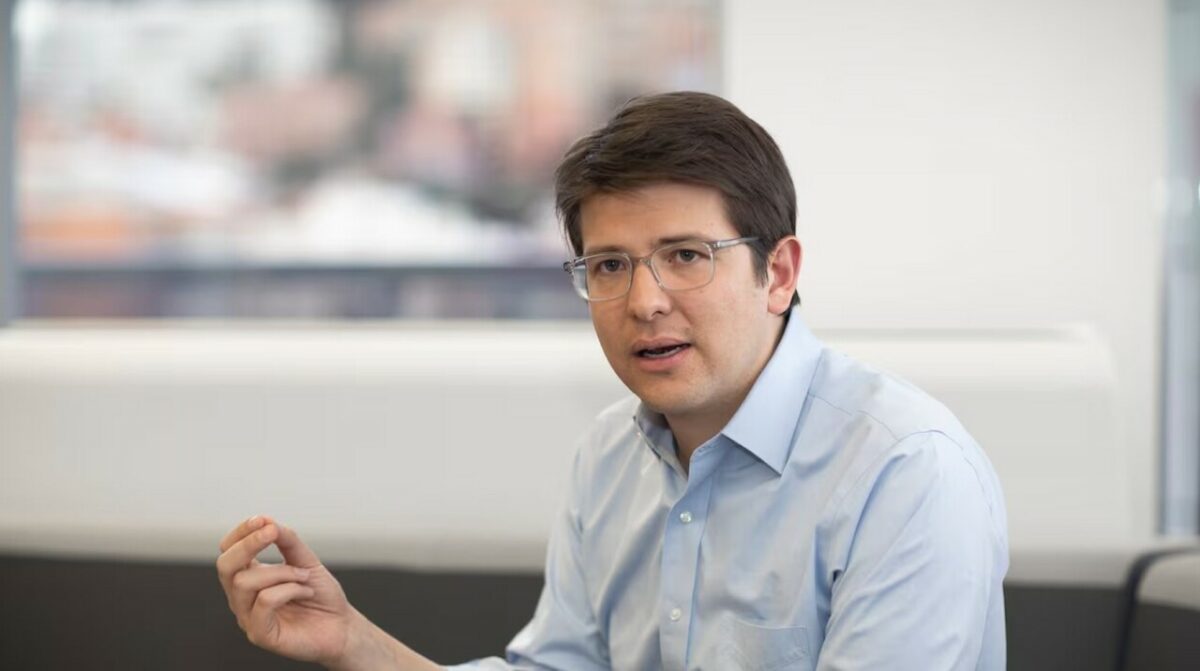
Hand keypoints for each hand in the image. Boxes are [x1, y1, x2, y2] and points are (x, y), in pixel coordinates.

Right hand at [216, 516, 352, 664]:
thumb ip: (288, 541)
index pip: (228, 551)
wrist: (341, 626)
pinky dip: (288, 589)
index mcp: (250, 576)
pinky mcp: (260, 634)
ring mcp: (248, 617)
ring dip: (281, 571)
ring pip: (244, 582)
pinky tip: (305, 592)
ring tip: (304, 576)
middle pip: (225, 566)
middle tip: (272, 532)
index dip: (241, 533)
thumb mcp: (306, 561)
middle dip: (247, 544)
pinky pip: (263, 602)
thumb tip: (268, 522)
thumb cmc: (321, 596)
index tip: (262, 520)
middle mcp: (243, 597)